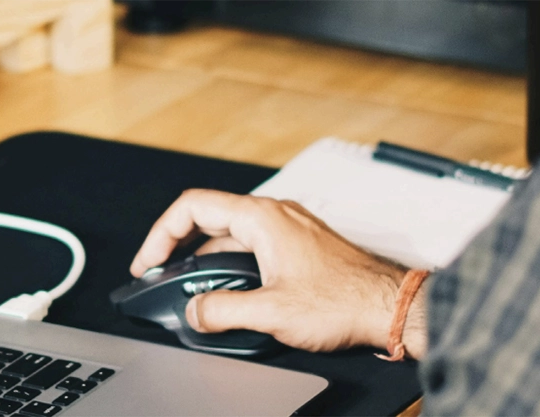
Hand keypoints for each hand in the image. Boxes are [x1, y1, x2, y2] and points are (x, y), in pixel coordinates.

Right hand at [130, 189, 425, 356]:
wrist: (391, 307)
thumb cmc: (346, 300)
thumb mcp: (271, 312)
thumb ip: (221, 311)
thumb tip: (194, 312)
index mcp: (262, 218)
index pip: (192, 208)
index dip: (161, 235)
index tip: (148, 262)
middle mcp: (275, 215)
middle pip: (208, 218)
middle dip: (177, 247)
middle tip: (159, 273)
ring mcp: (289, 229)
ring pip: (231, 236)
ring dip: (205, 260)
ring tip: (191, 288)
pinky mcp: (299, 247)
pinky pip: (251, 247)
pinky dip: (229, 265)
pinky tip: (228, 291)